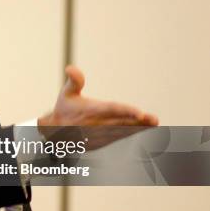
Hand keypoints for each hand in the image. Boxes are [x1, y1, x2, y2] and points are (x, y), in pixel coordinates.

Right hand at [38, 65, 157, 148]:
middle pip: (121, 122)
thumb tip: (70, 68)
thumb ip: (74, 81)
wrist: (56, 132)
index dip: (126, 111)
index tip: (140, 113)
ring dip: (138, 128)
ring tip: (153, 122)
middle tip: (153, 119)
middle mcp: (96, 124)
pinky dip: (130, 133)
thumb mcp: (66, 93)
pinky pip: (119, 137)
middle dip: (138, 121)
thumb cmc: (64, 109)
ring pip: (122, 131)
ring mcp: (100, 134)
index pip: (111, 109)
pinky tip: (143, 128)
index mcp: (90, 110)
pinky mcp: (102, 141)